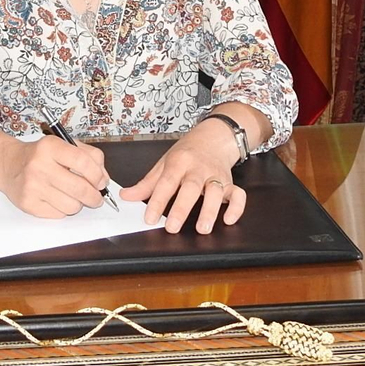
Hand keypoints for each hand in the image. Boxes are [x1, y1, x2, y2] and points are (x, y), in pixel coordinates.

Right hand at [0, 135, 109, 218]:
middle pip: (80, 188)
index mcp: (50, 147)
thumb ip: (89, 156)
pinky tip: (57, 198)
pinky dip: (63, 209)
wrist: (8, 164)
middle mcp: (39, 166)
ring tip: (72, 195)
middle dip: (94, 196)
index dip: (97, 175)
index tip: (101, 182)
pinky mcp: (28, 204)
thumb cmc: (40, 155)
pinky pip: (59, 214)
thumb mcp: (64, 145)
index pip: (83, 162)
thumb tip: (103, 178)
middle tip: (96, 197)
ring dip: (78, 203)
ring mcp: (32, 186)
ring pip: (72, 205)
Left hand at [120, 119, 244, 233]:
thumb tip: (126, 197)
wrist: (212, 137)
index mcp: (178, 163)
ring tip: (203, 228)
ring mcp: (216, 175)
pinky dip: (236, 207)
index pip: (166, 182)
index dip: (157, 201)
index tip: (149, 218)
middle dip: (182, 208)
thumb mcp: (164, 164)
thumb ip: (147, 184)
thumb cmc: (186, 154)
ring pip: (216, 191)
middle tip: (173, 227)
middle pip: (191, 187)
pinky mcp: (231, 182)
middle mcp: (198, 169)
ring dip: (210, 210)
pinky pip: (238, 194)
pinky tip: (228, 220)